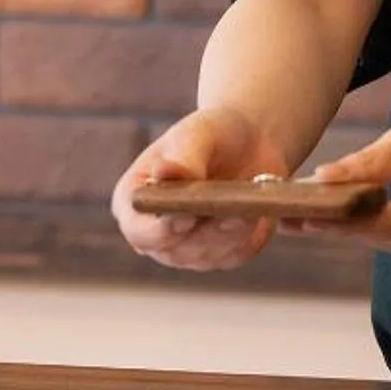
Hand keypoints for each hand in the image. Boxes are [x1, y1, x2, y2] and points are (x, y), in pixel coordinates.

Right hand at [111, 106, 289, 271]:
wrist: (248, 141)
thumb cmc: (213, 132)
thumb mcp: (198, 133)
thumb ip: (183, 155)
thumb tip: (165, 173)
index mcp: (135, 198)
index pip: (137, 229)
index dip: (158, 230)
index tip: (185, 217)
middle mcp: (155, 231)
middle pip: (175, 250)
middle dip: (206, 232)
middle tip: (233, 213)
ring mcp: (186, 248)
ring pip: (207, 256)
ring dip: (230, 234)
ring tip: (249, 207)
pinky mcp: (219, 254)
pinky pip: (233, 255)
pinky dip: (247, 238)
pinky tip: (255, 214)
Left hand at [301, 93, 390, 268]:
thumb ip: (373, 161)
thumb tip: (324, 179)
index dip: (346, 218)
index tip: (305, 211)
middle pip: (386, 236)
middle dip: (337, 222)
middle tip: (287, 211)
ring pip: (385, 242)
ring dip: (347, 225)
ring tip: (302, 209)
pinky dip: (366, 226)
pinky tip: (336, 213)